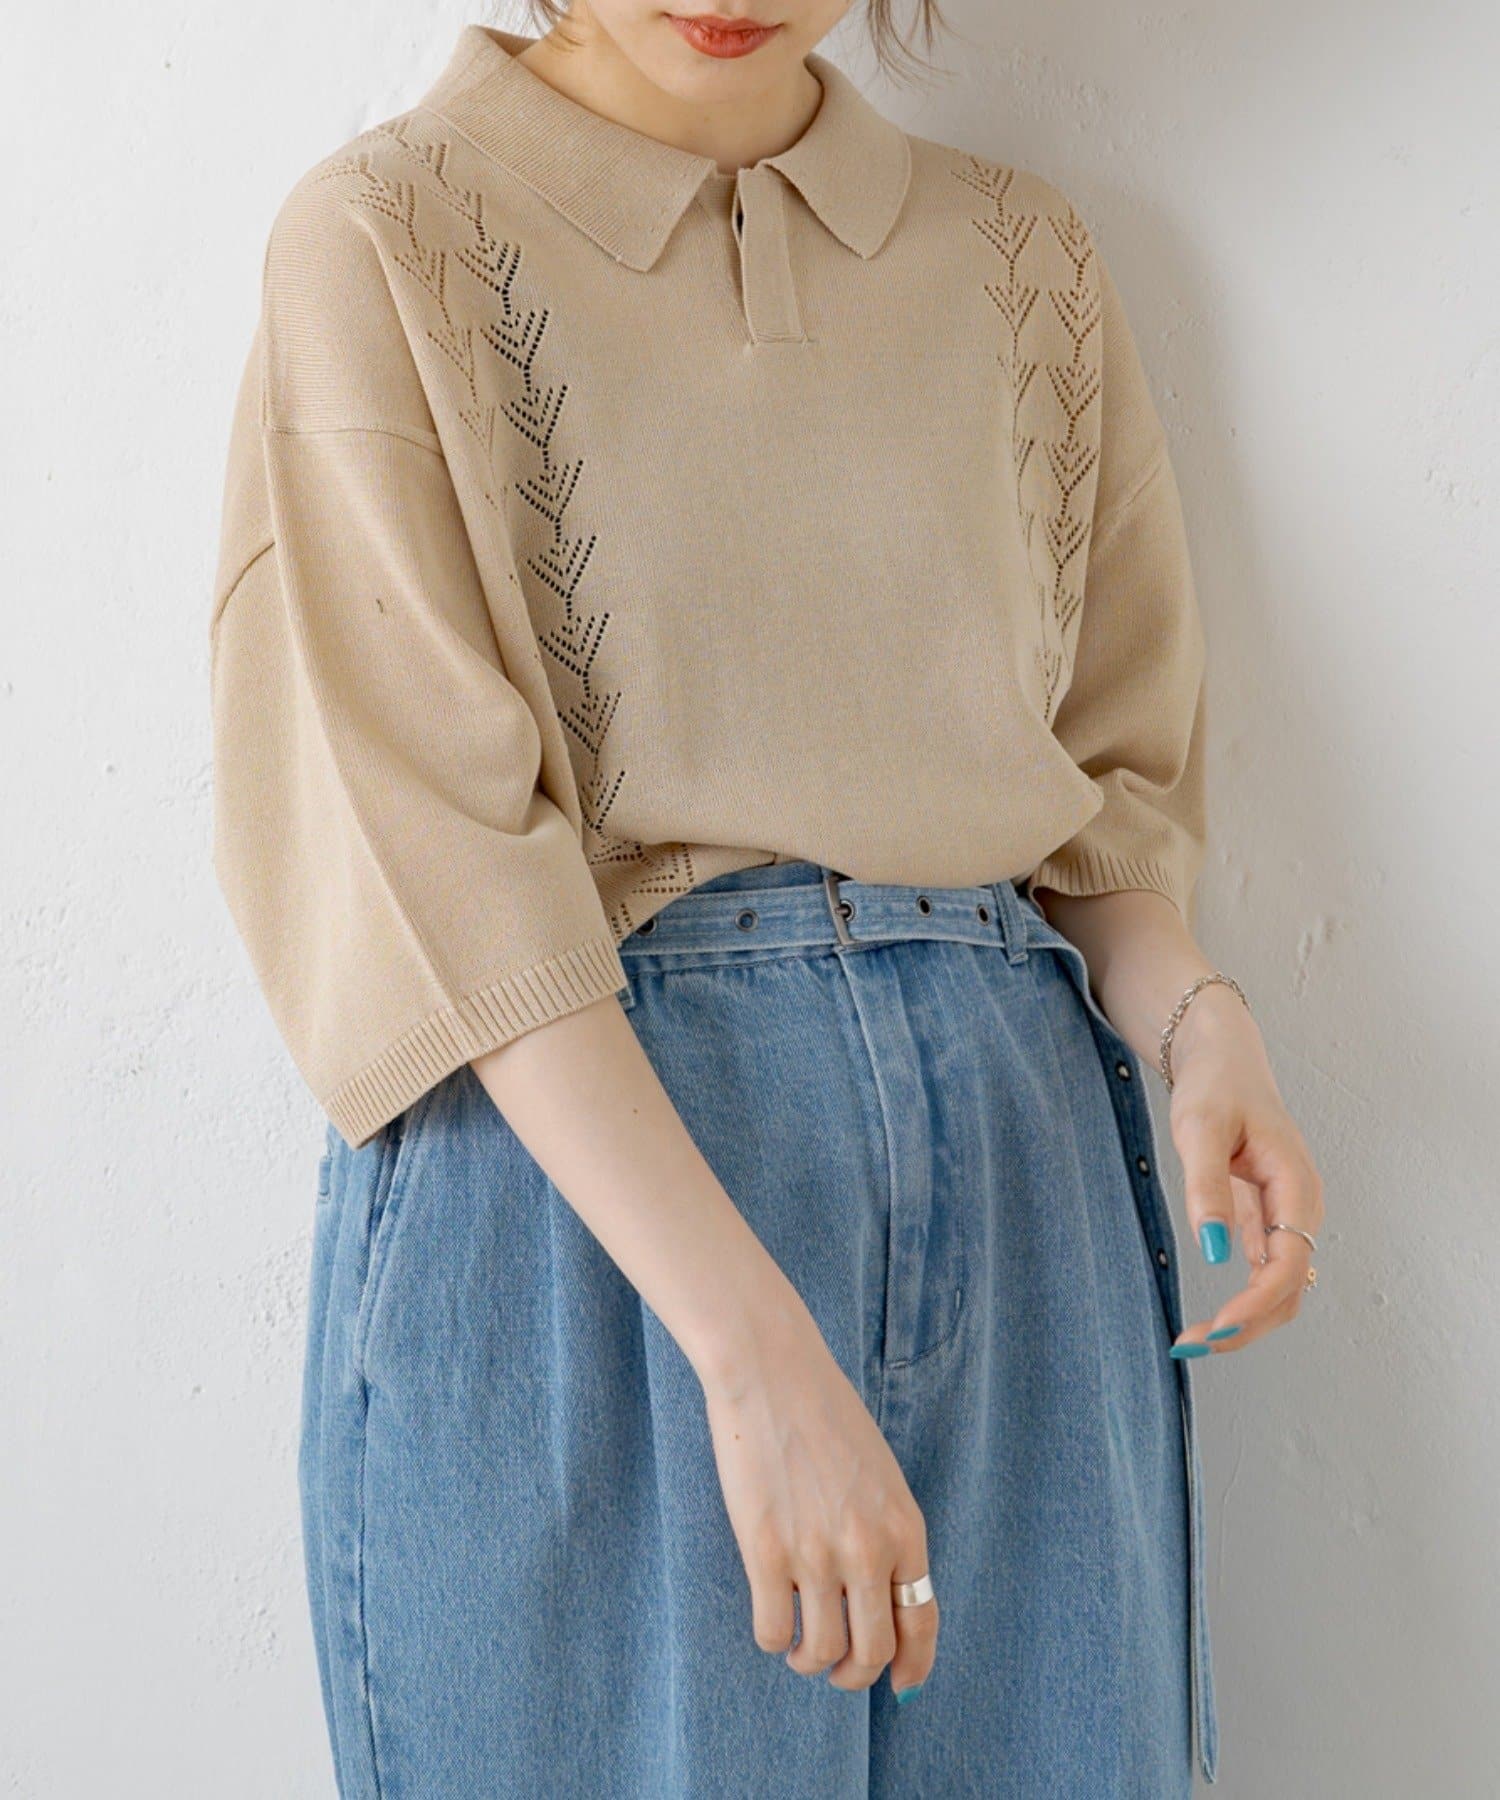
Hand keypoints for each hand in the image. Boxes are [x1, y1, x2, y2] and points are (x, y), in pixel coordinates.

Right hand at [697, 1297, 938, 1698]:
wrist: (772, 1372)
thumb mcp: (879, 1475)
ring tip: (798, 1647)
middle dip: (855, 1675)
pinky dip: (773, 1639)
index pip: (921, 1621)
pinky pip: (773, 1631)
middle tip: (836, 1668)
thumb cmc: (823, 1413)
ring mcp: (817, 1555)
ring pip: (822, 1652)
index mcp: (904, 1527)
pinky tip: (771, 1621)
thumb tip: (878, 1597)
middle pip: (873, 1651)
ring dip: (810, 1661)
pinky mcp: (767, 1553)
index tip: (902, 1686)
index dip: (913, 1665)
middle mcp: (868, 1549)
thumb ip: (884, 1532)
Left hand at [1164, 984, 1325, 1352]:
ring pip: (1279, 1288)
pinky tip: (1210, 1319)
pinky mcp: (1267, 1219)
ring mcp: (1287, 1217)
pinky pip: (1265, 1273)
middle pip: (1289, 1289)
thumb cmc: (1215, 1087)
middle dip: (1248, 1325)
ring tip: (1195, 1339)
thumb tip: (1213, 1251)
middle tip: (1194, 1344)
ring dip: (1245, 1320)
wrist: (1222, 1058)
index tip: (1216, 1326)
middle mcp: (1301, 1209)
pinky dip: (1241, 1300)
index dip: (1256, 1303)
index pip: (1289, 1265)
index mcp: (1297, 1187)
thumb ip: (1207, 1187)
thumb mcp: (1201, 1129)